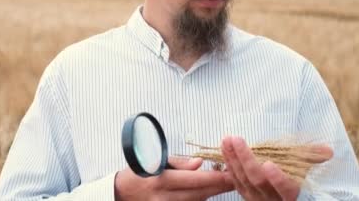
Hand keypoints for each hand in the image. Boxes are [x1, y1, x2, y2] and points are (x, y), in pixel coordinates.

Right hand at [114, 156, 234, 200]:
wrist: (122, 194)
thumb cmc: (139, 173)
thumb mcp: (156, 162)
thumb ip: (180, 163)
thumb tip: (200, 163)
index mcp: (162, 180)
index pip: (195, 180)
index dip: (216, 178)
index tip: (232, 173)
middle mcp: (165, 198)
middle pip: (201, 195)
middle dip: (220, 187)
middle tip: (237, 179)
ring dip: (211, 193)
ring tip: (226, 183)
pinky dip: (200, 199)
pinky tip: (206, 192)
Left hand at [221, 136, 332, 200]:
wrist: (279, 196)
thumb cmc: (294, 179)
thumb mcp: (304, 169)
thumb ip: (312, 158)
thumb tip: (328, 151)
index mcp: (291, 194)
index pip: (286, 190)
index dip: (278, 179)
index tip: (269, 164)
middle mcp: (272, 200)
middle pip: (257, 181)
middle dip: (246, 159)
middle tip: (237, 139)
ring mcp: (256, 198)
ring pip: (242, 180)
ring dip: (232, 158)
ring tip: (227, 139)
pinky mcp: (244, 194)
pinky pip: (234, 179)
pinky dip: (228, 163)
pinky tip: (224, 148)